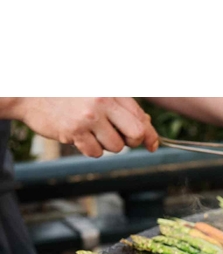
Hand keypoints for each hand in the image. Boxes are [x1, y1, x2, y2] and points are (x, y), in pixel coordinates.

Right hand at [12, 97, 158, 157]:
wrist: (29, 92)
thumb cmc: (68, 92)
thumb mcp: (98, 91)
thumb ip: (122, 106)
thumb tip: (148, 126)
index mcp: (111, 91)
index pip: (141, 117)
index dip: (150, 134)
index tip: (153, 144)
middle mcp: (102, 102)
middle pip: (135, 134)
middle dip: (132, 142)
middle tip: (120, 138)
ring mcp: (88, 117)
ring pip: (116, 146)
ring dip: (107, 144)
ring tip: (91, 131)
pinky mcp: (75, 131)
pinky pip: (96, 152)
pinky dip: (91, 149)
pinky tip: (80, 136)